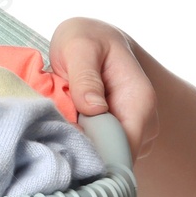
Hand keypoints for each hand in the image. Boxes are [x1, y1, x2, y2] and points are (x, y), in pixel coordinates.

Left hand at [48, 17, 158, 163]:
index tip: (65, 149)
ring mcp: (133, 131)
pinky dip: (83, 146)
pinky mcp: (118, 135)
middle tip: (51, 142)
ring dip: (82, 151)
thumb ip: (86, 77)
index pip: (125, 146)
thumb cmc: (86, 40)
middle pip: (116, 157)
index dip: (96, 153)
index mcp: (138, 101)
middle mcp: (143, 122)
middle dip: (85, 156)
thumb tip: (93, 109)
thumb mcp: (80, 47)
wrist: (94, 39)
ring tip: (54, 133)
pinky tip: (63, 134)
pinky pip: (102, 151)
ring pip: (108, 157)